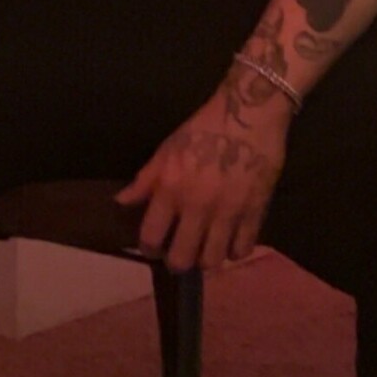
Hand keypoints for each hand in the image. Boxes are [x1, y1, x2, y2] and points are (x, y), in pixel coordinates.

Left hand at [113, 86, 289, 272]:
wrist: (250, 114)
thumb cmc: (203, 129)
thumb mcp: (167, 150)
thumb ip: (145, 180)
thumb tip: (121, 202)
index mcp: (171, 189)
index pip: (151, 237)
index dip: (149, 248)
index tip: (154, 246)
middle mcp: (198, 206)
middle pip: (181, 259)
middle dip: (177, 262)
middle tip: (180, 253)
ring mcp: (228, 212)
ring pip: (212, 260)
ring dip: (206, 259)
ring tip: (205, 248)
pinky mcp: (255, 212)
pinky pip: (243, 249)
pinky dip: (234, 250)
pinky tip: (230, 241)